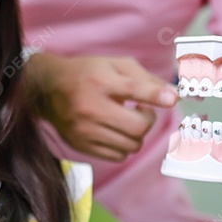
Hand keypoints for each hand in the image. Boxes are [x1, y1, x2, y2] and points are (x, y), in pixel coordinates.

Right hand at [25, 52, 178, 161]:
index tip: (172, 99)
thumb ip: (147, 80)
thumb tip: (174, 97)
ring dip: (137, 135)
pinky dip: (124, 146)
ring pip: (131, 146)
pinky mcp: (80, 145)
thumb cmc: (88, 74)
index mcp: (100, 81)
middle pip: (138, 127)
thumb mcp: (116, 65)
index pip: (134, 90)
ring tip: (126, 120)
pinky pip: (117, 156)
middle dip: (148, 120)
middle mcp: (90, 107)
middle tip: (140, 110)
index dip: (156, 97)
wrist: (47, 89)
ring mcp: (84, 130)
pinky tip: (116, 131)